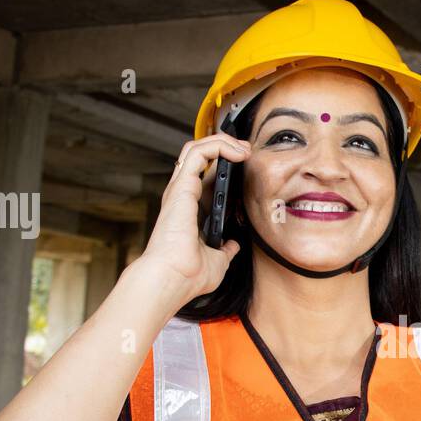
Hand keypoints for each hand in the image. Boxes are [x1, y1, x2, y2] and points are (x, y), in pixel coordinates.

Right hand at [139, 133, 250, 304]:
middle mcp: (184, 196)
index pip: (206, 178)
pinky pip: (199, 152)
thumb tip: (233, 245)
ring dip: (223, 141)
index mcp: (191, 210)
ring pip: (197, 148)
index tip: (247, 169)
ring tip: (244, 147)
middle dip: (225, 147)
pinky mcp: (182, 185)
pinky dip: (218, 145)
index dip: (225, 168)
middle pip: (201, 157)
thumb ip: (225, 249)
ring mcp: (181, 189)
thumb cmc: (188, 274)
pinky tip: (238, 152)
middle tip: (247, 151)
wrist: (173, 279)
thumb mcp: (217, 260)